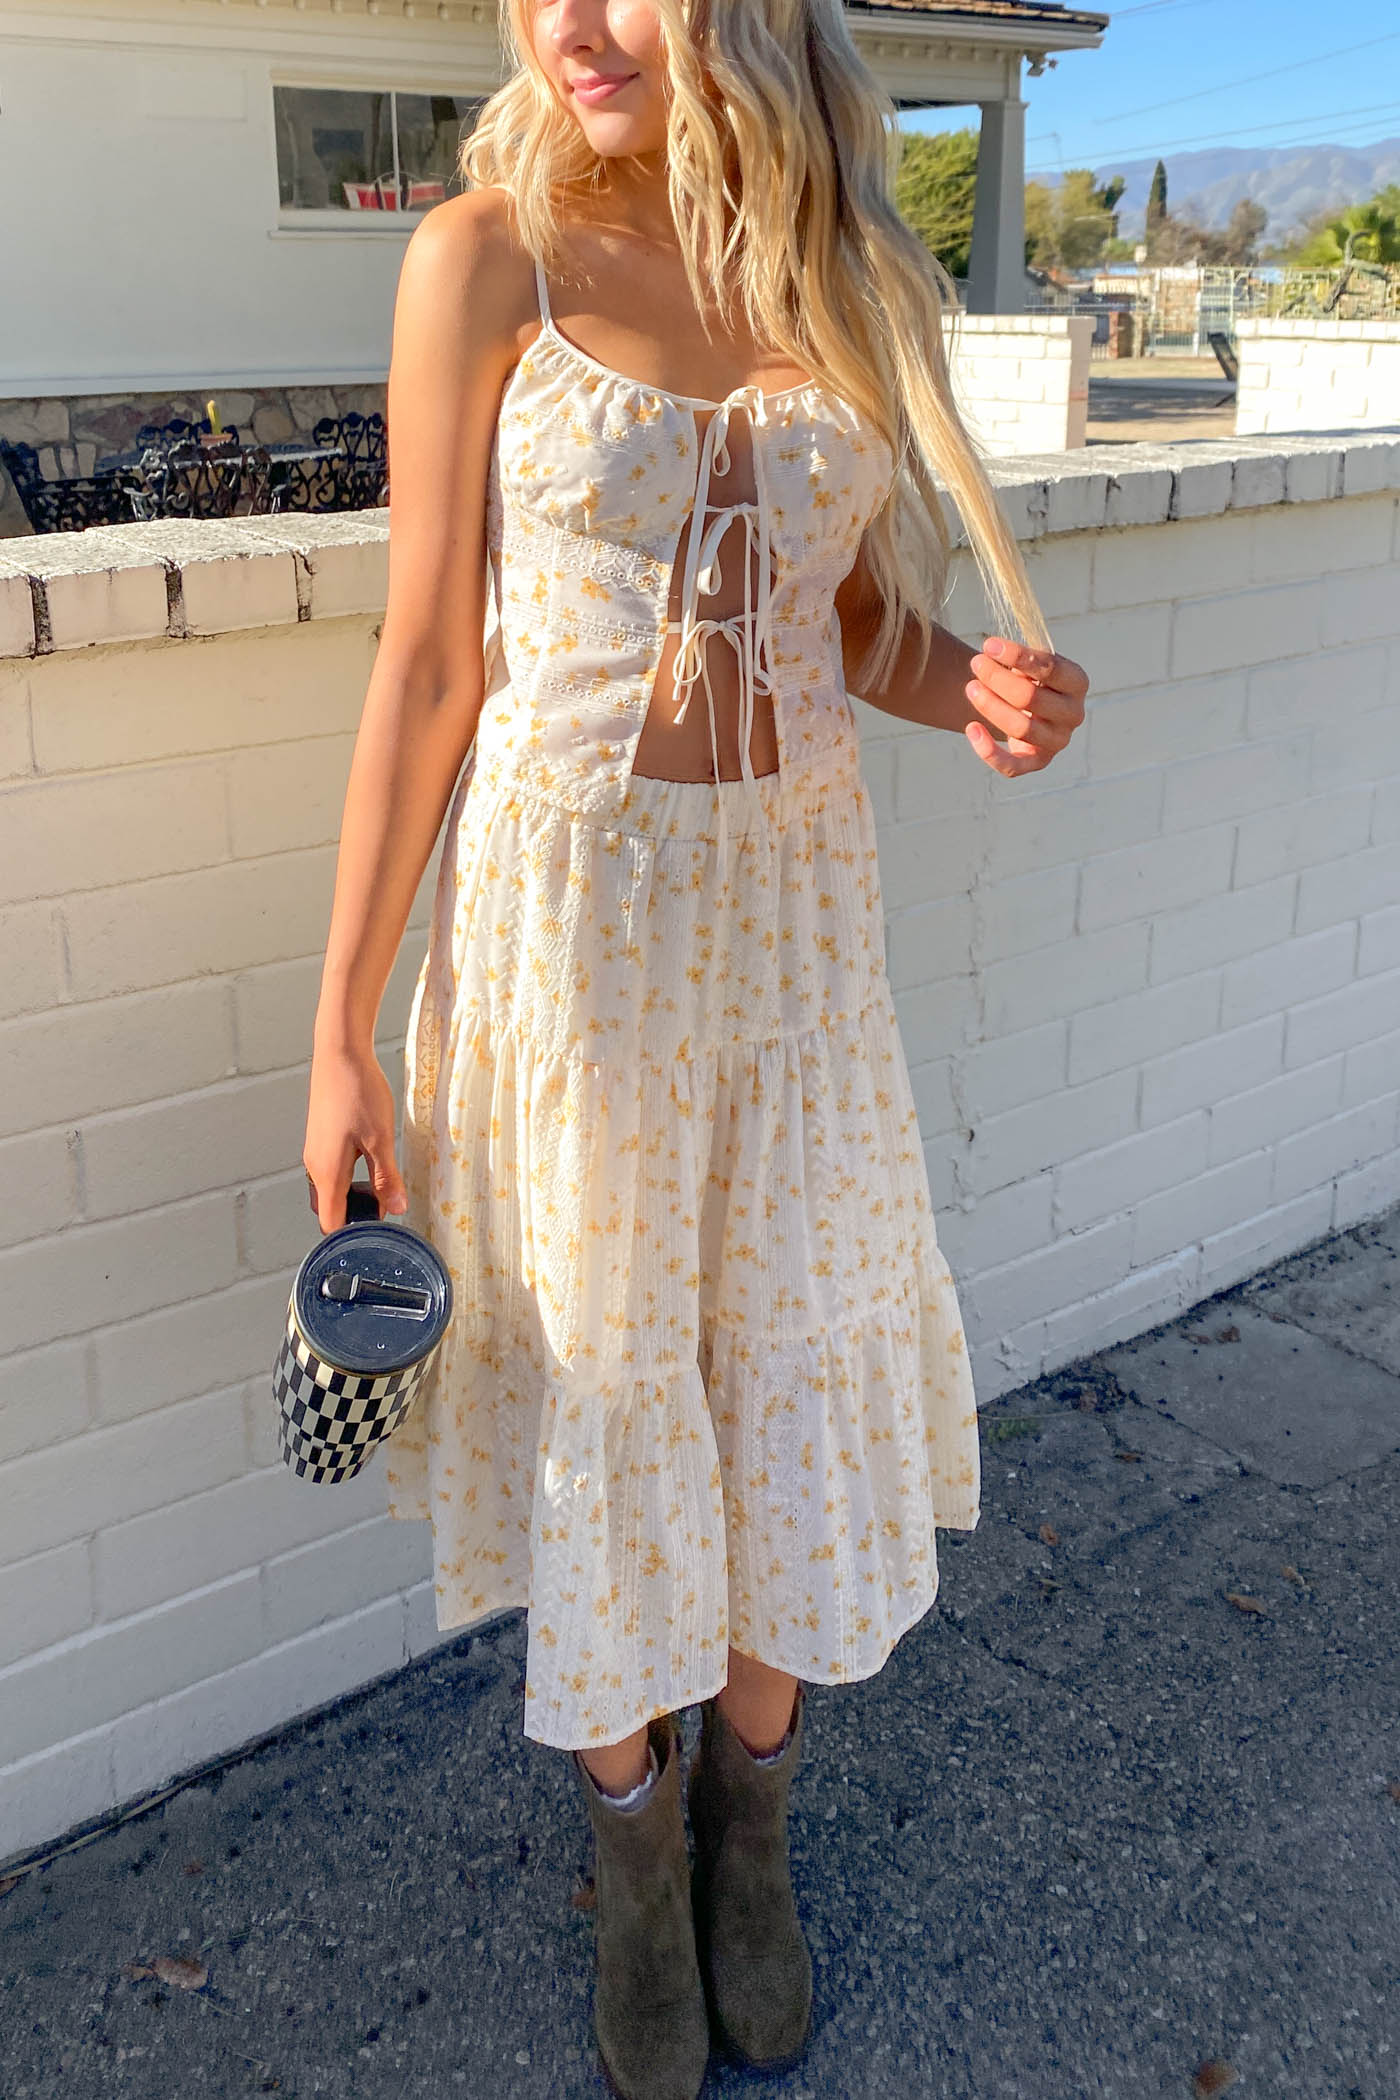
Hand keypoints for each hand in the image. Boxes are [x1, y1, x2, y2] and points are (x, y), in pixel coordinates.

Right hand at [303, 1044, 408, 1233]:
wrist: (339, 1053)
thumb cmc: (357, 1092)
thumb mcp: (381, 1139)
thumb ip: (387, 1178)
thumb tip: (397, 1209)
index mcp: (327, 1173)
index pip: (330, 1224)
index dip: (351, 1236)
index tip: (377, 1235)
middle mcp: (315, 1167)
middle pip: (329, 1210)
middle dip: (355, 1216)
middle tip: (387, 1206)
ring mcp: (315, 1152)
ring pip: (331, 1190)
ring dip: (354, 1194)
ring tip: (384, 1182)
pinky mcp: (320, 1139)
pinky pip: (331, 1171)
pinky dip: (349, 1176)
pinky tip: (372, 1159)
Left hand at [963, 637, 1087, 777]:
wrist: (1034, 711)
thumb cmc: (1033, 680)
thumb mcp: (1033, 664)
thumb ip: (1022, 659)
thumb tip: (993, 651)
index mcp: (1077, 683)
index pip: (1050, 668)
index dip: (1017, 656)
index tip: (989, 646)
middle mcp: (1073, 714)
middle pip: (1031, 698)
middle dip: (998, 678)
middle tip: (976, 663)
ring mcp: (1057, 740)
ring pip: (1020, 728)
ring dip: (990, 706)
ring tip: (971, 687)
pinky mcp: (1038, 761)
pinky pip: (1012, 766)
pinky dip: (989, 751)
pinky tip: (972, 728)